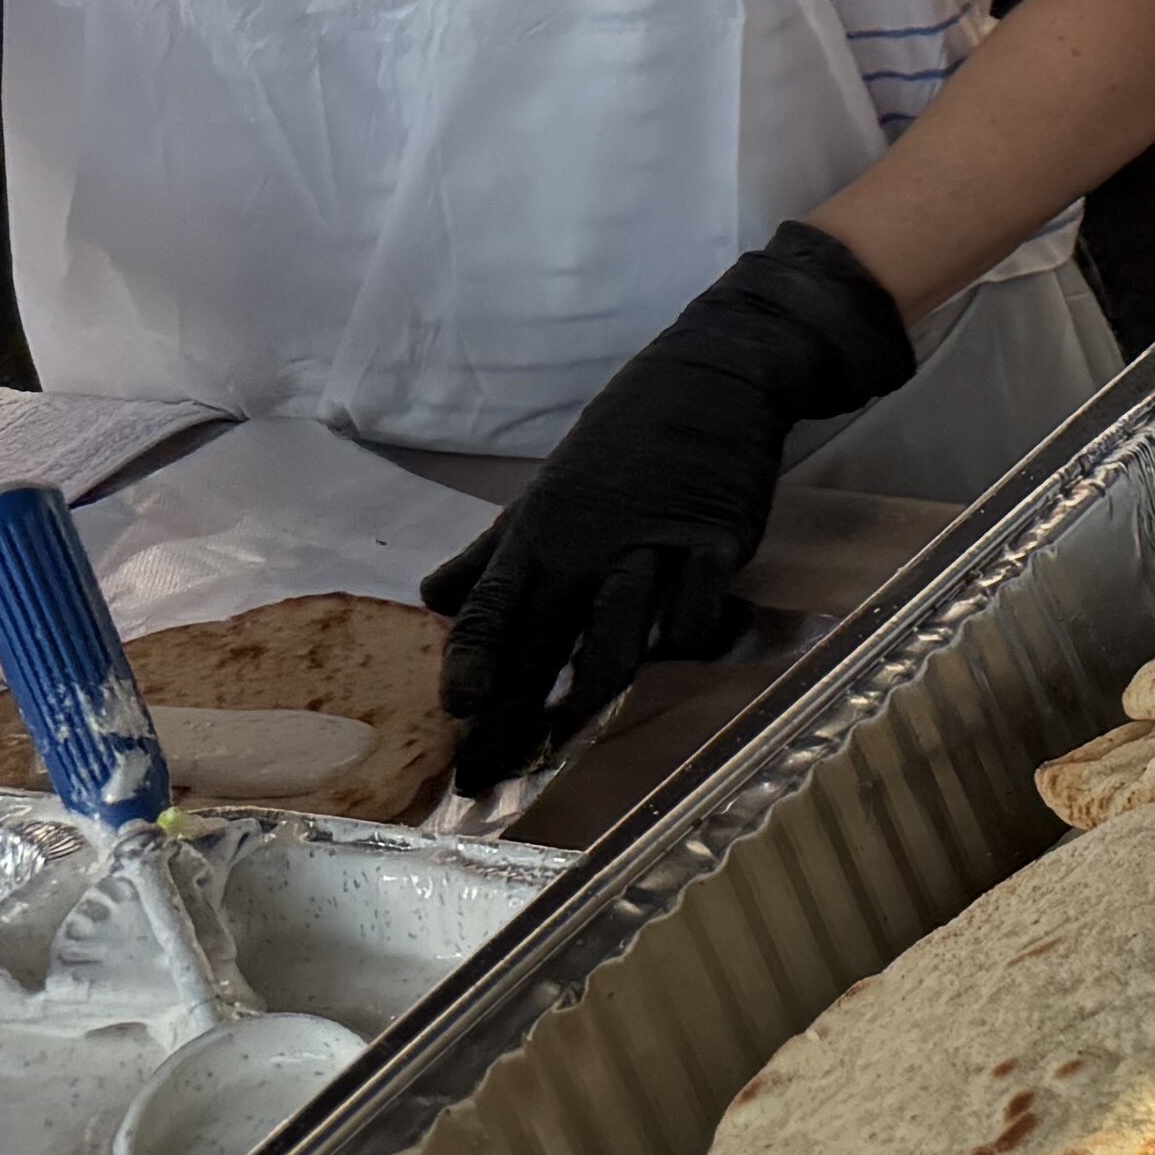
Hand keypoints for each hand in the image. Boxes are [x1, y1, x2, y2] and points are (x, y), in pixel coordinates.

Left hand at [423, 225, 915, 794]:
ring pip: (615, 644)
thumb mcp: (548, 489)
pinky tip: (675, 667)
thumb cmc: (625, 438)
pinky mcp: (719, 545)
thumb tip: (435, 602)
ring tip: (564, 748)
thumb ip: (495, 553)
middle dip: (513, 718)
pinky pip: (696, 619)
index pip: (491, 608)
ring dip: (587, 703)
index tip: (454, 716)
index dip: (471, 664)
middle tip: (489, 779)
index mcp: (540, 530)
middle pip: (543, 646)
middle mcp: (588, 545)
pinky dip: (684, 650)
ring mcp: (655, 547)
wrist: (717, 376)